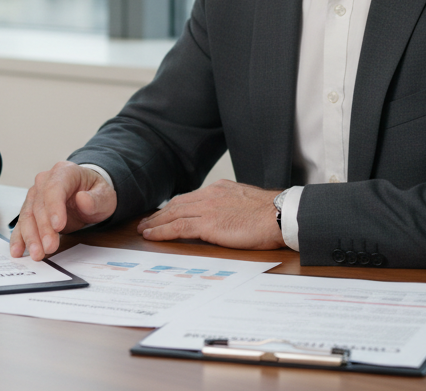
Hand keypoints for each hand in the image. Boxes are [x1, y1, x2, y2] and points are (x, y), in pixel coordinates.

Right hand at [10, 161, 116, 260]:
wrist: (88, 193)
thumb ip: (96, 198)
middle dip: (43, 229)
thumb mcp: (105, 195)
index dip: (54, 207)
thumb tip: (82, 200)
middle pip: (39, 204)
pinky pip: (22, 223)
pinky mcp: (31, 209)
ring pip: (28, 215)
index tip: (58, 226)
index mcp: (64, 172)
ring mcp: (35, 194)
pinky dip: (19, 237)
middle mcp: (45, 181)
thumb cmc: (95, 193)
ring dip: (30, 236)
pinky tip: (18, 250)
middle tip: (49, 247)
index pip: (55, 187)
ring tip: (37, 254)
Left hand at [135, 180, 283, 249]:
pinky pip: (178, 227)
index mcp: (221, 189)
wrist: (281, 215)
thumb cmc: (272, 214)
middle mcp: (211, 195)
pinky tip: (152, 236)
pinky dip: (162, 231)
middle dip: (160, 214)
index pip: (191, 198)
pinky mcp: (209, 224)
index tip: (165, 213)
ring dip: (156, 223)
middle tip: (146, 222)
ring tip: (144, 230)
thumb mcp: (248, 204)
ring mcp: (208, 208)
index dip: (174, 207)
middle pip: (178, 204)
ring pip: (173, 214)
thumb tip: (229, 217)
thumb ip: (234, 207)